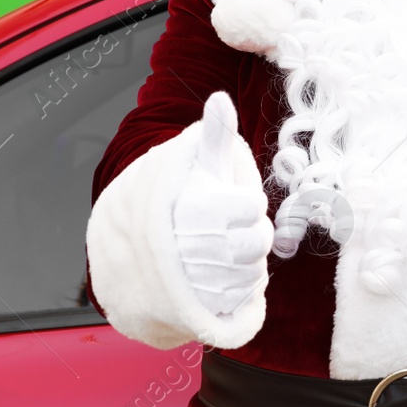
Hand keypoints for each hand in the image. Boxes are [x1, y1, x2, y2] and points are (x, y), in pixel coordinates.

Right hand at [172, 91, 273, 317]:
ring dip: (248, 260)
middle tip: (235, 227)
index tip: (235, 201)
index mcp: (193, 209)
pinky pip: (242, 297)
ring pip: (252, 272)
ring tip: (226, 248)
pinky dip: (241, 285)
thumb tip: (220, 99)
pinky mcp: (201, 306)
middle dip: (252, 233)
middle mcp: (191, 248)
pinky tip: (226, 271)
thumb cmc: (184, 199)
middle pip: (257, 242)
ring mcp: (194, 281)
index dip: (248, 203)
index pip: (252, 206)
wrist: (148, 249)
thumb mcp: (199, 165)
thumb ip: (214, 134)